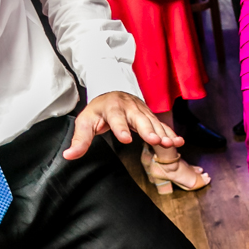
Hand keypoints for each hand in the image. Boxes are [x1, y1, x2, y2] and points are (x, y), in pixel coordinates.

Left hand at [63, 91, 182, 160]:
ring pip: (154, 122)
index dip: (121, 128)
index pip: (116, 117)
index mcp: (112, 107)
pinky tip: (179, 142)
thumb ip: (80, 140)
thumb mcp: (85, 122)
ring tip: (171, 144)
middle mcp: (129, 107)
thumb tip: (69, 155)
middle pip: (140, 118)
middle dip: (148, 129)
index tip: (126, 139)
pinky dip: (171, 133)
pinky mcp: (150, 117)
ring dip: (163, 132)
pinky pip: (162, 125)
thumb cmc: (99, 110)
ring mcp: (142, 111)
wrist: (113, 92)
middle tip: (155, 140)